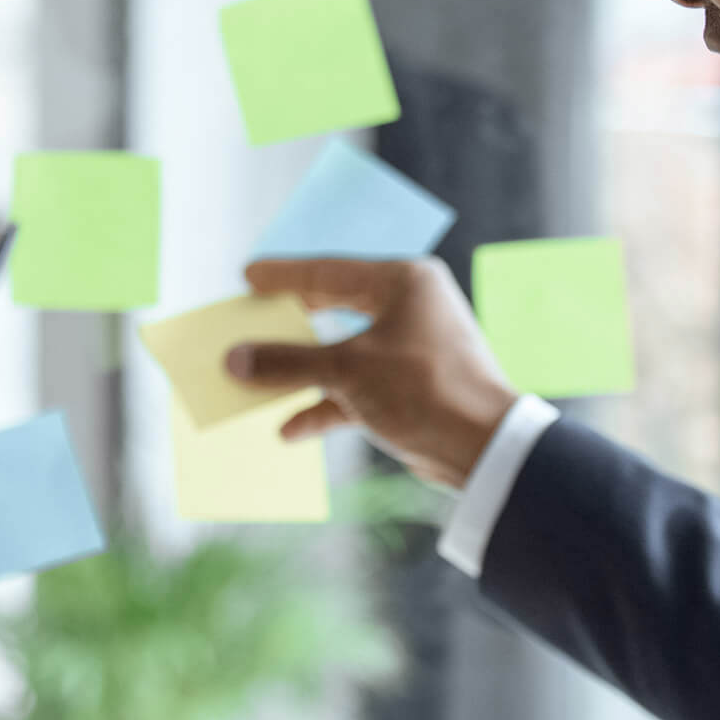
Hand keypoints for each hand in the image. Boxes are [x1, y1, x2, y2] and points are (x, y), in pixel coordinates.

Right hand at [224, 257, 519, 489]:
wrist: (484, 449)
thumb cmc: (424, 390)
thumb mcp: (346, 370)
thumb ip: (286, 362)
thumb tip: (234, 359)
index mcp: (404, 282)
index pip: (329, 270)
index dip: (283, 276)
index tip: (249, 277)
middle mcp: (411, 308)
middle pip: (334, 307)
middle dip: (290, 323)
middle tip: (251, 315)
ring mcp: (412, 348)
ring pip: (342, 351)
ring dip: (303, 370)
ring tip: (260, 374)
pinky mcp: (411, 387)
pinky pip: (357, 387)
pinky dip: (326, 404)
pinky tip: (291, 428)